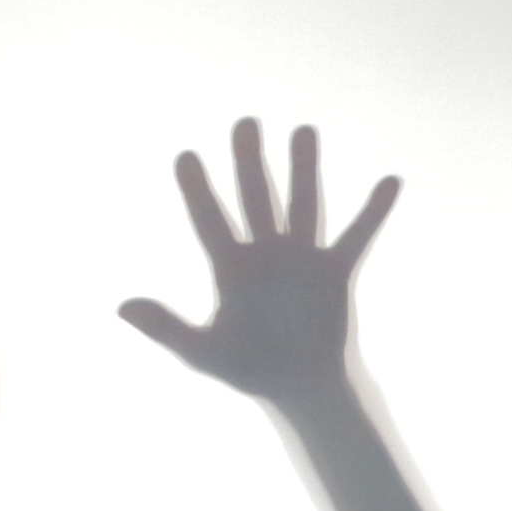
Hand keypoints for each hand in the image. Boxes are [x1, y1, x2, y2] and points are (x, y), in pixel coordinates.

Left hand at [119, 119, 398, 403]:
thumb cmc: (247, 368)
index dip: (197, 191)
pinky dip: (372, 211)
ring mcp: (300, 259)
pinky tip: (390, 181)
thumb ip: (166, 329)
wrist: (298, 387)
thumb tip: (121, 306)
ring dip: (303, 170)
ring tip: (303, 129)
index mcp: (229, 269)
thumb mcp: (202, 353)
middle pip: (254, 199)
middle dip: (249, 162)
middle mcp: (264, 254)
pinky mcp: (334, 273)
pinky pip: (355, 236)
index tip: (185, 156)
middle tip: (244, 122)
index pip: (208, 221)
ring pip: (300, 205)